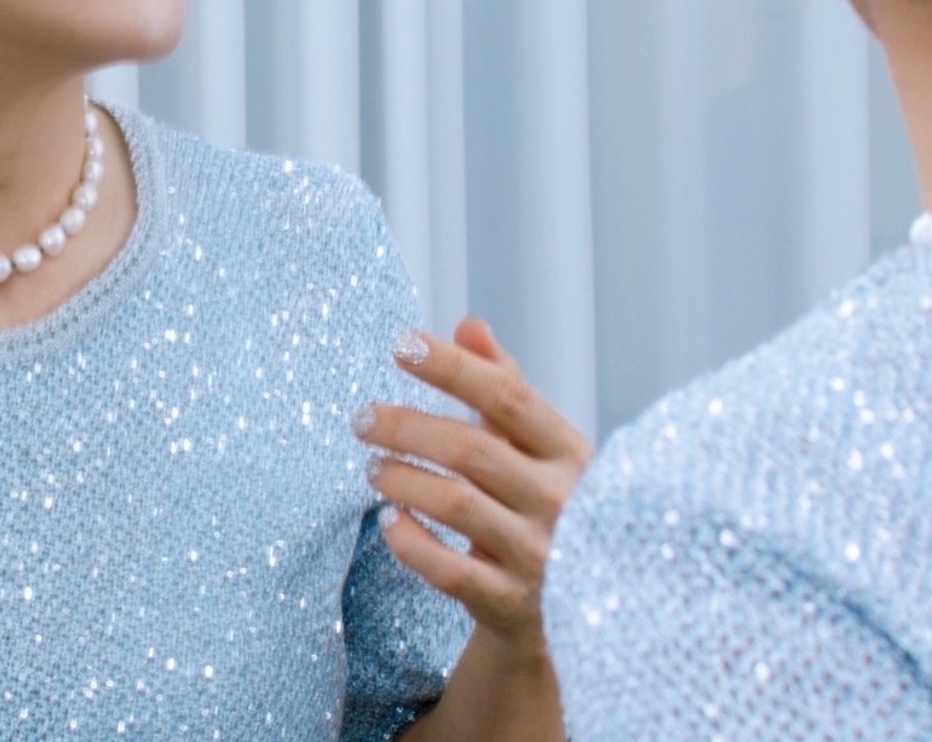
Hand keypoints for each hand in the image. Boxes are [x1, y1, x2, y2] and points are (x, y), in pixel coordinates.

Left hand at [351, 316, 592, 643]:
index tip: (402, 345)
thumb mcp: (537, 446)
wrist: (566, 606)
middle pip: (473, 449)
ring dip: (403, 478)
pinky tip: (389, 520)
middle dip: (408, 427)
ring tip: (372, 466)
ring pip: (456, 505)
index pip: (509, 396)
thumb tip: (469, 325)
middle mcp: (559, 501)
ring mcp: (536, 554)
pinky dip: (412, 543)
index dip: (453, 368)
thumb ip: (505, 385)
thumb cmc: (541, 505)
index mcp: (569, 452)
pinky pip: (449, 571)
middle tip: (362, 418)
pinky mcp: (509, 602)